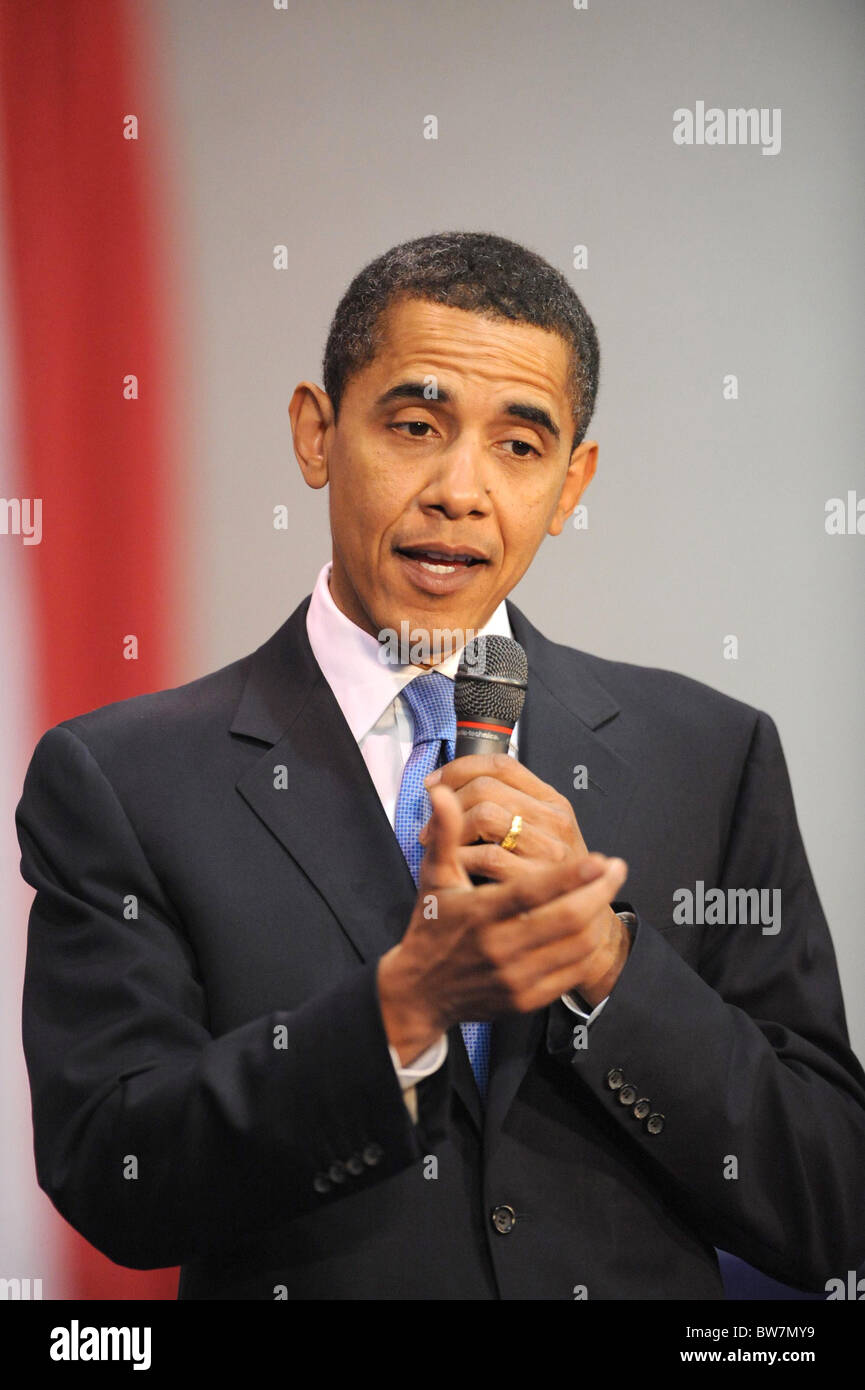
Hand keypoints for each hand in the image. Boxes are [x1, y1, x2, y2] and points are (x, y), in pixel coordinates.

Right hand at [377, 783, 629, 1065]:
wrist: (421, 992)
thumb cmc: (432, 925)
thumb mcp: (434, 878)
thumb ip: (446, 833)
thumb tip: (440, 792)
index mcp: (478, 914)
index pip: (530, 892)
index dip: (569, 876)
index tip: (600, 858)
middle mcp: (498, 947)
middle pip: (565, 919)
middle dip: (599, 892)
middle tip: (618, 868)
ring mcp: (515, 977)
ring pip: (575, 946)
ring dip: (599, 915)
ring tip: (608, 890)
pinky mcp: (526, 999)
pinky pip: (572, 972)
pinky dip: (590, 947)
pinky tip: (595, 925)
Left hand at [420, 752, 588, 881]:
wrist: (582, 921)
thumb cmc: (549, 877)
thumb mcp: (540, 834)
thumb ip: (507, 808)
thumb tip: (447, 789)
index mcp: (552, 801)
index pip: (500, 765)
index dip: (460, 769)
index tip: (435, 784)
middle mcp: (554, 819)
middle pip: (486, 787)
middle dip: (449, 804)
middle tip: (432, 828)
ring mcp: (549, 848)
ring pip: (484, 815)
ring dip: (452, 831)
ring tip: (443, 848)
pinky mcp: (537, 878)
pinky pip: (486, 856)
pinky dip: (463, 858)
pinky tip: (458, 868)